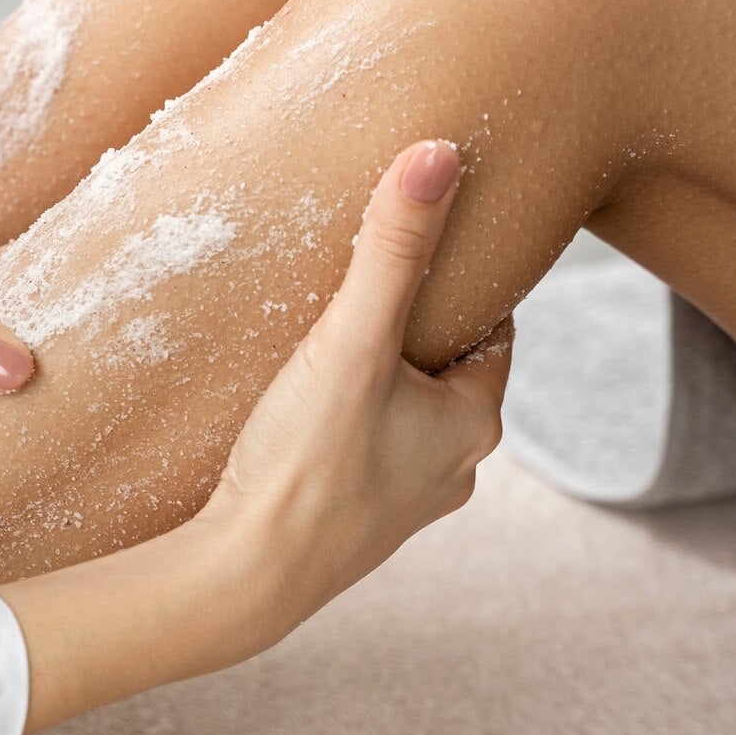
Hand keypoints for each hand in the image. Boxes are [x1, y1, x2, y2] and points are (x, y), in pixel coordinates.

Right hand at [0, 140, 513, 734]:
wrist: (243, 580)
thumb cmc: (304, 465)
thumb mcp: (349, 342)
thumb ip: (391, 250)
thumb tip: (439, 154)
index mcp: (473, 423)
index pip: (492, 329)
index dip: (459, 285)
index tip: (421, 249)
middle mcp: (452, 470)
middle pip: (445, 374)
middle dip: (410, 334)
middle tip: (361, 290)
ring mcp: (402, 507)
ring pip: (401, 420)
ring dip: (373, 387)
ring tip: (323, 351)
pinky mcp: (353, 529)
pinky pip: (361, 458)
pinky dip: (342, 432)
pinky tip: (298, 420)